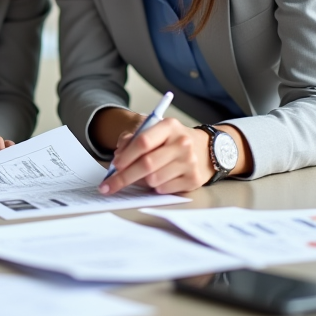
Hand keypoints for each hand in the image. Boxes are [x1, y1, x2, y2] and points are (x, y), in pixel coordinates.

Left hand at [99, 117, 214, 195]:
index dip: (126, 156)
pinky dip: (155, 187)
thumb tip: (118, 157)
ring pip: (154, 179)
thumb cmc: (172, 140)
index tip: (114, 166)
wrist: (205, 148)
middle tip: (109, 185)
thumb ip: (132, 139)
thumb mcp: (154, 131)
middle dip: (124, 177)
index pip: (143, 142)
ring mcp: (190, 162)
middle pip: (146, 164)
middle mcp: (182, 143)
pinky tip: (159, 180)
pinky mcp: (194, 179)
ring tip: (142, 176)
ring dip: (141, 182)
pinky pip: (164, 189)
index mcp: (169, 126)